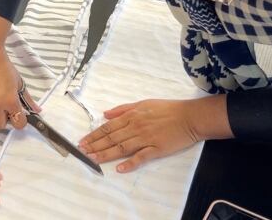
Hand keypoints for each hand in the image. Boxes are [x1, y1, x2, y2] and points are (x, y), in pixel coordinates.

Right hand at [0, 8, 39, 129]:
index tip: (18, 115)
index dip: (19, 120)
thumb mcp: (18, 81)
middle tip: (4, 107)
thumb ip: (27, 98)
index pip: (18, 123)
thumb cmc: (2, 65)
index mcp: (9, 100)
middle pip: (0, 125)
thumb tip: (37, 110)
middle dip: (4, 118)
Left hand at [78, 96, 231, 172]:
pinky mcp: (157, 149)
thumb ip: (123, 109)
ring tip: (93, 159)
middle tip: (81, 152)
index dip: (94, 135)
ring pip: (121, 147)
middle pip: (111, 138)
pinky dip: (130, 163)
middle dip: (95, 145)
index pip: (108, 127)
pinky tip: (119, 168)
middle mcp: (135, 127)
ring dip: (105, 154)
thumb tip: (105, 114)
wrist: (190, 117)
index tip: (82, 141)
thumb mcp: (143, 103)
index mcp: (131, 116)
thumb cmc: (168, 109)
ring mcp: (146, 138)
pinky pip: (141, 157)